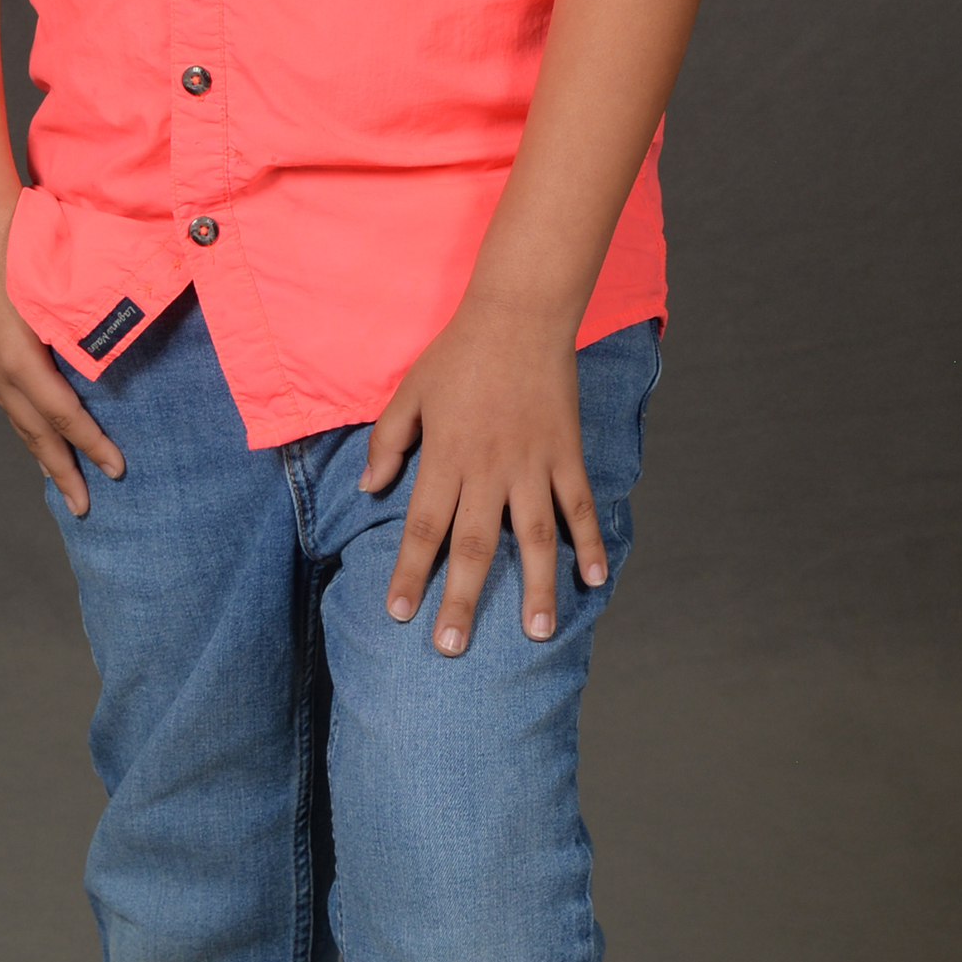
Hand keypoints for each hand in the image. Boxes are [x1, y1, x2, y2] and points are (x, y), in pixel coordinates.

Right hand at [0, 198, 123, 515]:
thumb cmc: (25, 239)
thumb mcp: (60, 290)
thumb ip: (83, 332)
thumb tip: (112, 369)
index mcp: (16, 357)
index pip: (64, 415)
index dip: (92, 445)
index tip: (119, 470)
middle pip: (34, 431)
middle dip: (61, 471)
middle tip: (85, 507)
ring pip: (15, 416)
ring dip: (39, 449)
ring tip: (60, 476)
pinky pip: (4, 395)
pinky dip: (24, 418)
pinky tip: (35, 425)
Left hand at [361, 296, 607, 652]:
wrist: (519, 314)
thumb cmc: (458, 354)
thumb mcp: (410, 392)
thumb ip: (388, 442)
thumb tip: (368, 489)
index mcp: (445, 456)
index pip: (422, 526)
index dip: (408, 571)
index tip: (398, 613)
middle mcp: (488, 468)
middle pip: (472, 545)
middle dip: (461, 599)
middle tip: (452, 647)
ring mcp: (532, 463)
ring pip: (533, 536)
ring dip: (533, 586)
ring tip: (534, 632)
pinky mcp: (566, 452)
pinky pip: (578, 504)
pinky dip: (587, 542)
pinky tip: (593, 579)